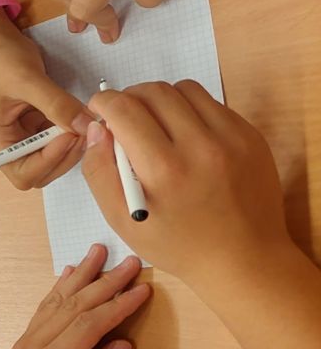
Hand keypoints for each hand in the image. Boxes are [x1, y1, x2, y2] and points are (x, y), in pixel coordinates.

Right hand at [0, 22, 92, 188]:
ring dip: (72, 144)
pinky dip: (72, 130)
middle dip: (64, 155)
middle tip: (83, 129)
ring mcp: (25, 135)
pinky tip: (79, 113)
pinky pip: (59, 137)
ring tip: (84, 119)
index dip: (49, 160)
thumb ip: (57, 104)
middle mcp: (10, 145)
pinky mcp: (38, 124)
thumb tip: (85, 125)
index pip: (24, 173)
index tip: (69, 134)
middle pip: (42, 172)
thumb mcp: (27, 79)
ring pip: (55, 157)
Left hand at [0, 244, 149, 348]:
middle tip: (132, 260)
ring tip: (98, 250)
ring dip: (81, 274)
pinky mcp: (26, 343)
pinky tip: (69, 273)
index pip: (90, 324)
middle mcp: (36, 344)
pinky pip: (45, 307)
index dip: (118, 305)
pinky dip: (60, 287)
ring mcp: (28, 341)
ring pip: (58, 300)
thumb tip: (124, 345)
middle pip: (75, 304)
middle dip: (106, 281)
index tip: (143, 289)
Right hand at [81, 81, 291, 288]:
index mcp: (163, 170)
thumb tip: (97, 129)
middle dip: (129, 97)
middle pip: (154, 91)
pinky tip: (185, 136)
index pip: (124, 109)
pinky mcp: (250, 136)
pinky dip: (190, 111)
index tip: (100, 111)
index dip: (103, 103)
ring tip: (156, 124)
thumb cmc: (177, 244)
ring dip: (161, 99)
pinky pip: (212, 104)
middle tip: (124, 118)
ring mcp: (232, 138)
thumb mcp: (121, 221)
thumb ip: (99, 171)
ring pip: (184, 89)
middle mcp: (200, 146)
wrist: (244, 259)